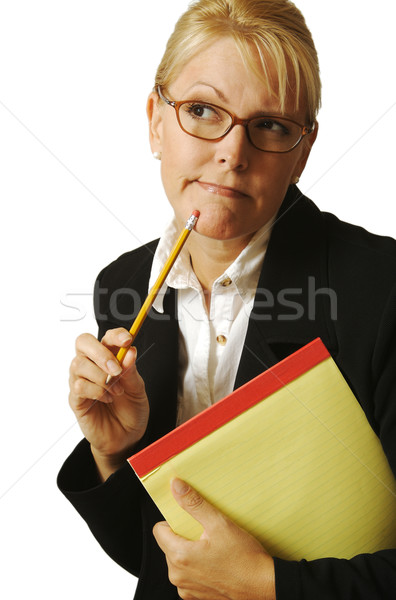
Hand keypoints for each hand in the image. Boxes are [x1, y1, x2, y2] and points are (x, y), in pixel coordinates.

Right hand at [69, 328, 148, 479]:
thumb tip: (130, 351)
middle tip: (117, 369)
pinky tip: (107, 398)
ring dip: (101, 377)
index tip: (127, 339)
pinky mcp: (75, 399)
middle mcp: (92, 365)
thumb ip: (132, 370)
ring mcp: (81, 380)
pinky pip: (78, 386)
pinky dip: (96, 391)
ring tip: (117, 390)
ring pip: (79, 364)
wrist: (126, 437)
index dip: (115, 335)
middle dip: (101, 353)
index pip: (106, 337)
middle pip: (83, 342)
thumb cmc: (131, 410)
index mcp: (109, 357)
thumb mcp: (138, 389)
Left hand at [153, 479, 275, 599]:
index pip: (159, 530)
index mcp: (179, 557)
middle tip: (206, 531)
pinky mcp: (196, 596)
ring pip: (178, 559)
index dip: (173, 520)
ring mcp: (186, 588)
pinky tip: (216, 561)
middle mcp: (178, 576)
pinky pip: (188, 574)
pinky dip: (198, 565)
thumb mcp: (219, 524)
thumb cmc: (245, 559)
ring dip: (191, 550)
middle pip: (169, 544)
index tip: (188, 517)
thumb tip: (177, 487)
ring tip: (213, 546)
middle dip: (184, 535)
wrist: (264, 586)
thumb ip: (194, 504)